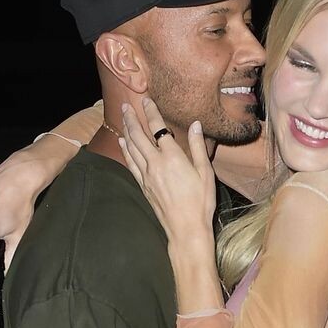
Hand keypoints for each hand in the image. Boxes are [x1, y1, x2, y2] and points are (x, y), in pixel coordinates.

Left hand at [119, 96, 216, 247]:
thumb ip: (197, 147)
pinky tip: (122, 142)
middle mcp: (155, 163)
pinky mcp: (143, 185)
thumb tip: (196, 125)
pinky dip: (125, 150)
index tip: (146, 99)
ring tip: (123, 118)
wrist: (186, 228)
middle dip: (131, 118)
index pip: (158, 128)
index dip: (151, 111)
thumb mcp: (205, 172)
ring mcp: (146, 175)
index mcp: (172, 157)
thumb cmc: (200, 201)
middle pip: (138, 135)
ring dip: (126, 130)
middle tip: (126, 105)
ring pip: (132, 147)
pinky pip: (130, 163)